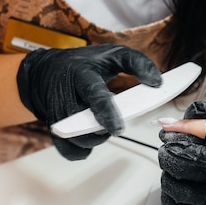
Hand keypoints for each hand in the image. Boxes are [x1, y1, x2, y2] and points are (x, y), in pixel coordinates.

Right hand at [17, 44, 161, 159]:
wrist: (48, 70)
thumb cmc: (84, 63)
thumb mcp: (113, 54)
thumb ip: (137, 63)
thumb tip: (157, 82)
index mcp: (81, 74)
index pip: (94, 96)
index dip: (107, 113)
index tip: (119, 128)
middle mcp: (66, 96)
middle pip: (85, 125)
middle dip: (104, 128)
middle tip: (115, 119)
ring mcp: (57, 114)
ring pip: (79, 140)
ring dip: (97, 138)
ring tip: (104, 123)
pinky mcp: (55, 130)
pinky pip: (69, 151)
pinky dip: (84, 150)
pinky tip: (92, 137)